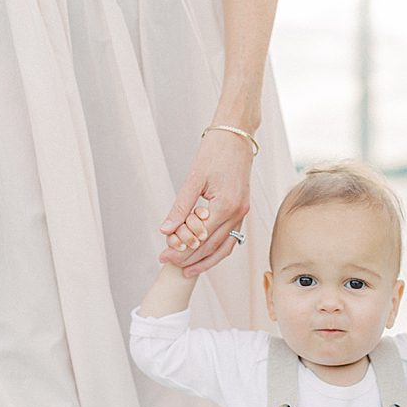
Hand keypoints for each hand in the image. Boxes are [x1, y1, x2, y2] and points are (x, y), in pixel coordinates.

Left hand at [159, 129, 252, 276]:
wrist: (236, 137)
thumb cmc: (215, 152)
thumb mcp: (194, 178)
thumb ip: (181, 207)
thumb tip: (166, 230)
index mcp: (226, 205)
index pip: (200, 237)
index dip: (180, 249)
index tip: (163, 255)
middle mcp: (238, 213)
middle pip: (211, 246)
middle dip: (189, 257)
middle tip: (168, 263)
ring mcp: (243, 213)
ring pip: (224, 247)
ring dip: (205, 260)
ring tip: (187, 270)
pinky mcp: (242, 211)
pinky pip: (231, 238)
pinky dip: (217, 250)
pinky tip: (204, 256)